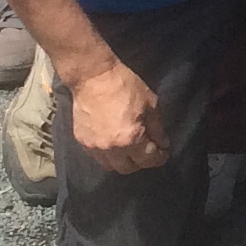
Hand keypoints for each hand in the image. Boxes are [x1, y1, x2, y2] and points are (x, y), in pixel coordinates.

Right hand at [67, 58, 164, 173]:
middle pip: (128, 168)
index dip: (160, 157)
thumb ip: (157, 128)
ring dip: (122, 161)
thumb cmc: (125, 86)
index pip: (149, 160)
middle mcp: (111, 149)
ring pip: (110, 166)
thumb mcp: (150, 104)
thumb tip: (162, 144)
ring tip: (128, 149)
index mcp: (131, 139)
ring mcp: (94, 147)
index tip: (163, 152)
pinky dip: (107, 154)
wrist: (93, 76)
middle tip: (146, 150)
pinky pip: (97, 157)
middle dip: (140, 162)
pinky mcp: (81, 141)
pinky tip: (113, 142)